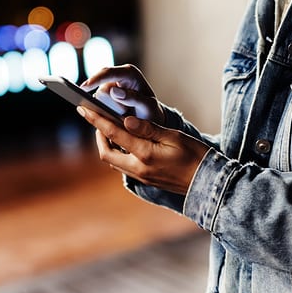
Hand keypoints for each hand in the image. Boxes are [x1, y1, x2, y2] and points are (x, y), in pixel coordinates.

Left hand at [77, 106, 209, 195]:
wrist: (208, 183)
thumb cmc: (195, 156)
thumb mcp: (173, 137)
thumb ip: (147, 129)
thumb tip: (125, 120)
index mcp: (144, 154)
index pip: (113, 134)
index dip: (96, 120)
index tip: (83, 109)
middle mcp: (138, 168)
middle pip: (106, 153)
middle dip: (98, 135)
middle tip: (97, 118)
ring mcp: (141, 176)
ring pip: (114, 161)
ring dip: (109, 145)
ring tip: (110, 127)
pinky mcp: (146, 180)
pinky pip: (125, 166)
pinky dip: (120, 152)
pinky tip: (126, 142)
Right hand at [81, 65, 164, 124]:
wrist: (151, 118)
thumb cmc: (151, 111)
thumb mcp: (148, 107)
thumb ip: (134, 98)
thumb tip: (114, 91)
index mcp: (130, 73)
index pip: (109, 73)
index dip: (95, 80)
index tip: (83, 89)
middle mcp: (119, 75)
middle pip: (101, 87)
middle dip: (109, 102)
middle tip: (123, 111)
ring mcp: (112, 84)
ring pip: (98, 97)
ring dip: (108, 107)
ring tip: (123, 112)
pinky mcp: (106, 94)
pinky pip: (98, 102)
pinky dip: (104, 109)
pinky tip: (115, 114)